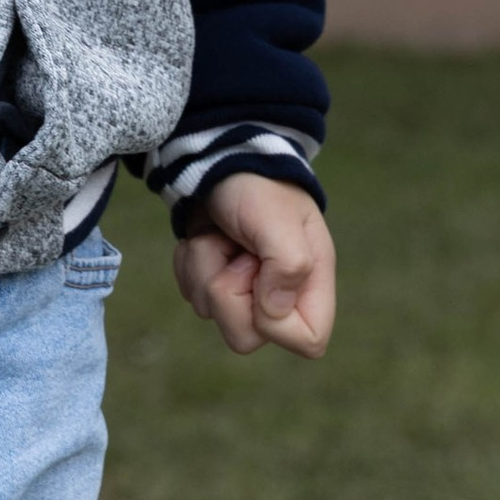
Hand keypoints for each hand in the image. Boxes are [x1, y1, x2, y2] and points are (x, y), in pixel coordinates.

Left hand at [173, 172, 335, 359]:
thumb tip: (274, 313)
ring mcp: (244, 290)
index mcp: (310, 280)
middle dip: (227, 290)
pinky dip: (189, 265)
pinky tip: (205, 237)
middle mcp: (280, 293)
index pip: (310, 341)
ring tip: (219, 236)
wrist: (219, 158)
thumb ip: (288, 264)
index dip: (278, 325)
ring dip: (204, 269)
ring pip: (212, 314)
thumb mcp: (277, 219)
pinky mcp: (214, 281)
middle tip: (235, 251)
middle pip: (246, 337)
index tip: (261, 280)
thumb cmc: (257, 186)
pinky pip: (192, 296)